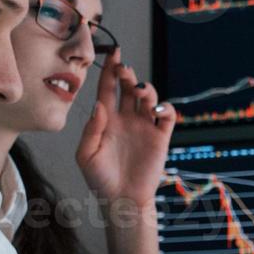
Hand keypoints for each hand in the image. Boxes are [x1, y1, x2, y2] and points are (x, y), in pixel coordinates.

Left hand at [74, 48, 177, 205]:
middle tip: (124, 71)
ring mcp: (144, 126)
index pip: (108, 88)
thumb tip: (100, 105)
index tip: (113, 53)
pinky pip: (167, 116)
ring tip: (138, 90)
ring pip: (149, 97)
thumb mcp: (86, 155)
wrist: (122, 200)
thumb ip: (91, 130)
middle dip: (127, 74)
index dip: (110, 70)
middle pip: (129, 87)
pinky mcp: (160, 137)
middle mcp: (127, 118)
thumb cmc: (100, 179)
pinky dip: (166, 108)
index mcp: (107, 119)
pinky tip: (157, 110)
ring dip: (146, 88)